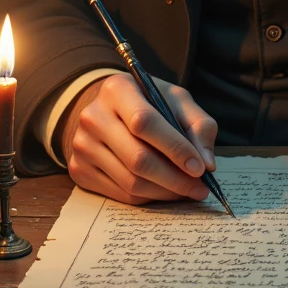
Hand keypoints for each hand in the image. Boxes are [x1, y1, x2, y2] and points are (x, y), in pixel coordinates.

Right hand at [60, 72, 218, 205]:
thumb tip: (207, 164)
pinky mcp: (79, 170)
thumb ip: (199, 125)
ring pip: (130, 181)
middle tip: (200, 189)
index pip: (145, 122)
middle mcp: (93, 117)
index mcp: (116, 90)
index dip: (174, 148)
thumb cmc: (148, 103)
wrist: (107, 110)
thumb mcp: (176, 99)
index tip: (200, 168)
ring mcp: (82, 146)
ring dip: (165, 192)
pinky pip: (120, 194)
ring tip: (187, 191)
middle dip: (174, 178)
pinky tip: (165, 191)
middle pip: (137, 158)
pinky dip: (149, 197)